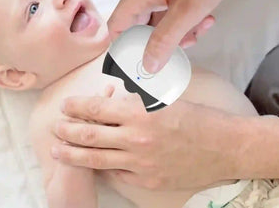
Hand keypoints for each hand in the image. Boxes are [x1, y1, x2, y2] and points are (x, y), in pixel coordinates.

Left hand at [51, 93, 241, 189]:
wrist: (224, 147)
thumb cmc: (197, 119)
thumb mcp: (165, 100)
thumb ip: (136, 100)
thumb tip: (112, 97)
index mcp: (140, 112)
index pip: (96, 108)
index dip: (76, 107)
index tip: (65, 105)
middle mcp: (136, 138)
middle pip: (89, 135)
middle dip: (66, 130)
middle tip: (55, 127)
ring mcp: (140, 163)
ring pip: (95, 159)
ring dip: (72, 154)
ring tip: (57, 150)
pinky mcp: (147, 180)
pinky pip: (117, 174)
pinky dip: (102, 167)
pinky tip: (92, 164)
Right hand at [110, 0, 261, 72]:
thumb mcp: (184, 15)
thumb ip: (164, 41)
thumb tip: (148, 66)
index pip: (117, 26)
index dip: (123, 47)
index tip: (135, 63)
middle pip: (137, 30)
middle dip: (157, 44)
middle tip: (173, 52)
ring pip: (156, 29)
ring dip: (175, 37)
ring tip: (194, 34)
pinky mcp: (167, 0)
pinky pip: (167, 22)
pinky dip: (182, 28)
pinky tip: (200, 24)